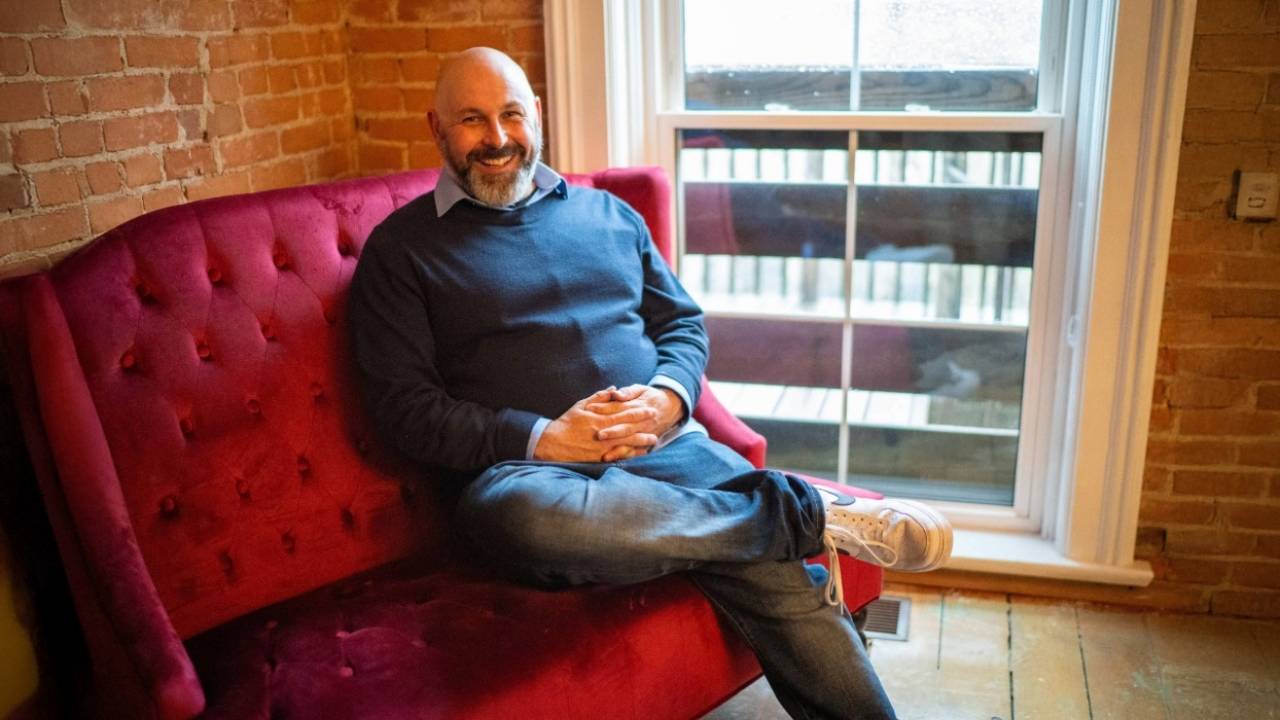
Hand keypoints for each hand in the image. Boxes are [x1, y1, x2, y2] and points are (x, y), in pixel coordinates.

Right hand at [532, 387, 661, 462]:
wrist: (552, 443)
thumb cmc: (566, 423)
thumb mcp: (581, 406)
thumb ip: (598, 398)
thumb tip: (613, 390)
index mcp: (599, 418)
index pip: (623, 413)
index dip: (638, 411)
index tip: (650, 408)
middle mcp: (603, 432)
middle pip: (628, 427)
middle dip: (644, 424)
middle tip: (657, 420)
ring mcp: (602, 446)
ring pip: (626, 442)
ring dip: (641, 440)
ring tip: (654, 439)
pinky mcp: (599, 457)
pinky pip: (618, 456)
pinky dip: (630, 454)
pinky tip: (639, 454)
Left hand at [587, 384, 684, 461]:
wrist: (671, 406)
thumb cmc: (649, 396)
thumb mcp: (640, 389)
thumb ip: (627, 392)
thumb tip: (614, 393)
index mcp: (639, 406)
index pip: (620, 408)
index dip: (605, 408)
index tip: (590, 409)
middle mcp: (643, 422)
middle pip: (626, 427)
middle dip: (613, 431)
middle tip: (598, 435)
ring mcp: (646, 433)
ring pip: (630, 441)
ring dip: (617, 448)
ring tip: (604, 453)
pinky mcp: (646, 443)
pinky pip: (635, 451)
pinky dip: (623, 456)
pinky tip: (611, 459)